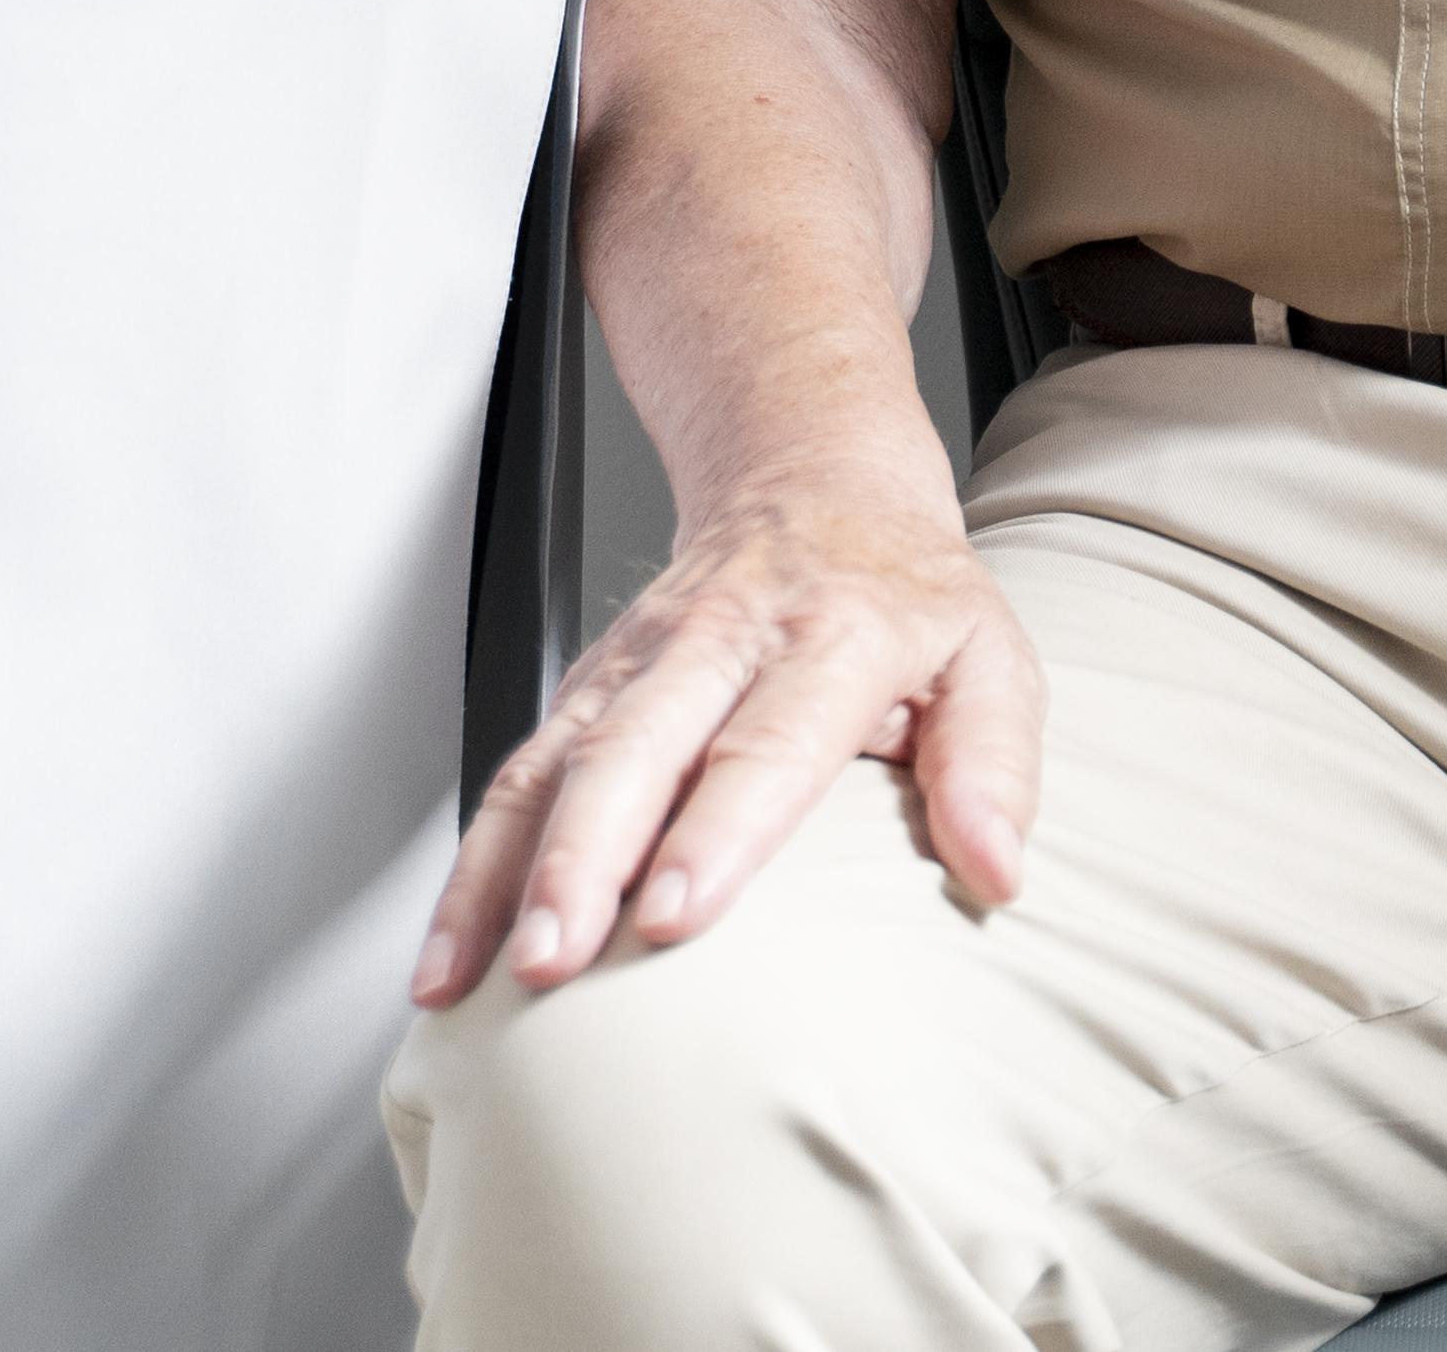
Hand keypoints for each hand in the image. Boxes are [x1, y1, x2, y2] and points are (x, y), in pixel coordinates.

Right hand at [414, 483, 1043, 1006]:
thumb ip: (994, 764)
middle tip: (553, 960)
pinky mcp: (590, 686)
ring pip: (557, 762)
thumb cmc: (904, 590)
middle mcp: (721, 640)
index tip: (674, 914)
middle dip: (582, 859)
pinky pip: (519, 774)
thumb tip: (997, 870)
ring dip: (507, 870)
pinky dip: (475, 865)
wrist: (812, 471)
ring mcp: (641, 660)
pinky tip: (450, 953)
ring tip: (478, 974)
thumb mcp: (989, 655)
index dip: (716, 830)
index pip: (766, 741)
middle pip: (635, 750)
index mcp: (833, 636)